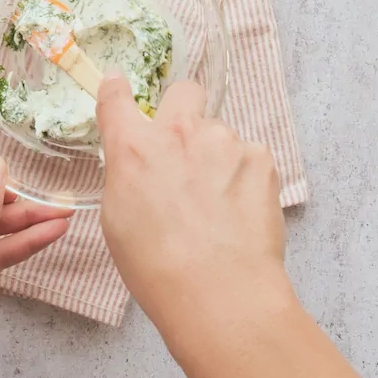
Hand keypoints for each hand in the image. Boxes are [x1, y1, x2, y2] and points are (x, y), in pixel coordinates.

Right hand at [95, 73, 290, 323]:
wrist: (218, 291)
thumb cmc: (159, 268)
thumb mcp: (118, 219)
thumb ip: (128, 175)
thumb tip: (140, 165)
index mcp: (133, 148)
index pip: (117, 99)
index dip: (117, 89)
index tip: (119, 86)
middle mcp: (178, 133)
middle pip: (184, 92)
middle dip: (183, 110)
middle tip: (186, 149)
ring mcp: (224, 141)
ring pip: (220, 133)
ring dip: (217, 156)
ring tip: (217, 205)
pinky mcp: (260, 158)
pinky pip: (250, 156)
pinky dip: (245, 177)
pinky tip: (239, 211)